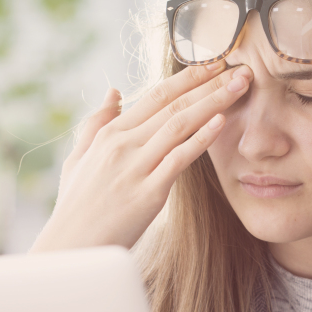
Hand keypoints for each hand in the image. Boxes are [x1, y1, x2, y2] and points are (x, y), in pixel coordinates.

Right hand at [30, 61, 253, 251]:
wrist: (71, 247)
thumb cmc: (76, 207)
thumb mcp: (79, 158)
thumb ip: (97, 123)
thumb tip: (114, 91)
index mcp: (110, 134)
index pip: (156, 95)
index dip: (188, 77)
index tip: (213, 64)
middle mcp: (122, 145)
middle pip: (173, 104)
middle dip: (209, 83)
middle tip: (240, 68)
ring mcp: (135, 168)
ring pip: (180, 124)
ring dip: (214, 102)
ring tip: (240, 86)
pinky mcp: (148, 194)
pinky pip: (179, 159)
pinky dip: (201, 139)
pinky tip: (221, 122)